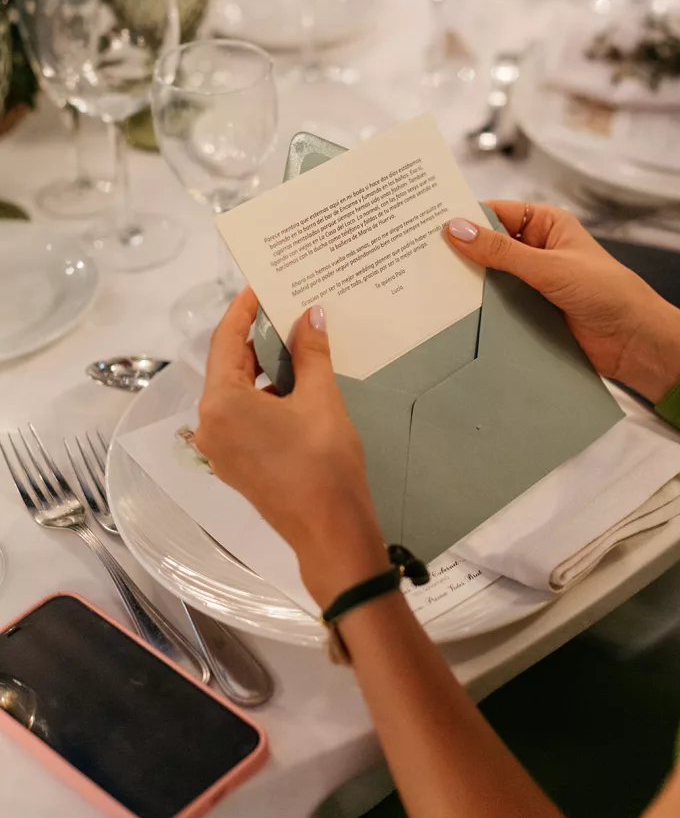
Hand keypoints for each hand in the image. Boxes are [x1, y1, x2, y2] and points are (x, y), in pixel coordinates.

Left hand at [194, 289, 386, 606]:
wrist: (331, 533)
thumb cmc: (323, 461)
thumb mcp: (320, 398)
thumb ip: (310, 351)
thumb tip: (310, 314)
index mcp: (222, 402)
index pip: (226, 340)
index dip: (244, 309)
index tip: (262, 284)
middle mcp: (210, 423)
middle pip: (228, 364)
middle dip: (256, 336)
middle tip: (286, 306)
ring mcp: (220, 447)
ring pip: (236, 390)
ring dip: (263, 366)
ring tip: (297, 339)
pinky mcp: (236, 463)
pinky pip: (243, 414)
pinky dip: (265, 393)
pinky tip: (295, 380)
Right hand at [446, 202, 679, 403]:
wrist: (635, 343)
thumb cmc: (607, 293)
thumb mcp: (550, 267)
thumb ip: (502, 252)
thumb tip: (455, 229)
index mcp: (544, 224)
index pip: (494, 214)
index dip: (463, 219)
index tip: (426, 225)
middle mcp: (535, 250)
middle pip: (486, 246)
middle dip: (459, 252)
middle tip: (417, 256)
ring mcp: (530, 282)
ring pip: (488, 278)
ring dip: (466, 284)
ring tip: (424, 286)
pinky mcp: (527, 312)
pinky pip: (495, 306)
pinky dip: (477, 309)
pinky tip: (449, 314)